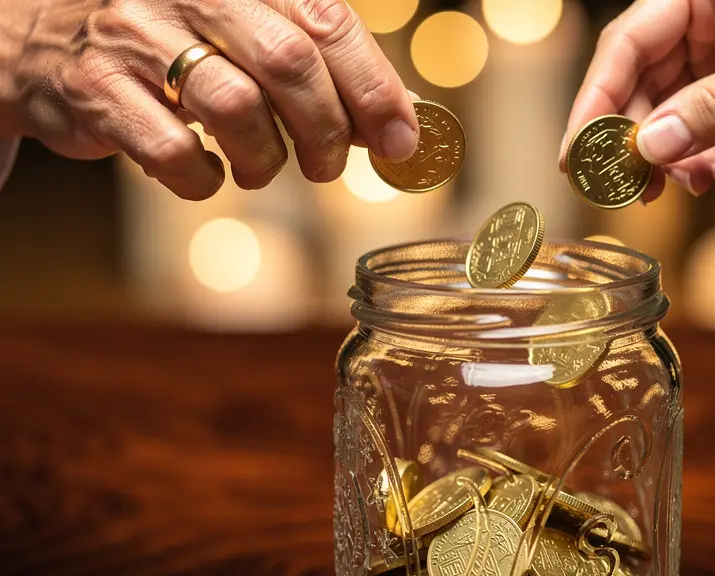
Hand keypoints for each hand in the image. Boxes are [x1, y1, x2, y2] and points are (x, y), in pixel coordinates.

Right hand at [3, 0, 418, 199]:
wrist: (44, 42)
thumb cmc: (172, 45)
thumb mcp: (247, 36)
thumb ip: (319, 67)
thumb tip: (400, 118)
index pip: (328, 21)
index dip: (374, 87)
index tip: (402, 141)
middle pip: (289, 62)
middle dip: (327, 130)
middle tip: (330, 167)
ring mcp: (136, 36)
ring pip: (235, 106)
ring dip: (267, 160)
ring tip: (263, 171)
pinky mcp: (96, 90)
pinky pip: (172, 151)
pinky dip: (205, 179)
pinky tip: (207, 174)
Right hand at [560, 0, 714, 201]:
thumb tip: (651, 146)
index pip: (628, 42)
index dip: (597, 100)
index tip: (580, 153)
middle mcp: (706, 17)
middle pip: (639, 83)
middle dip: (636, 140)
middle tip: (635, 187)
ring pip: (667, 111)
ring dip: (671, 156)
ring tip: (691, 184)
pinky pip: (700, 125)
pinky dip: (701, 155)